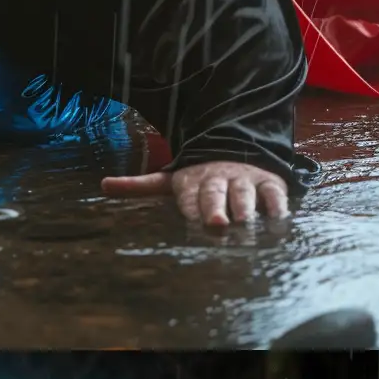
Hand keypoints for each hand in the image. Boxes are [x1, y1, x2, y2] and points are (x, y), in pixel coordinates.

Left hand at [101, 160, 292, 228]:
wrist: (236, 153)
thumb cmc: (200, 180)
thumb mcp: (169, 181)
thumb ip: (139, 186)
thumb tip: (102, 185)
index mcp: (192, 179)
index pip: (190, 194)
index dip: (192, 205)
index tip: (193, 219)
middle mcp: (218, 177)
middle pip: (215, 192)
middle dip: (215, 207)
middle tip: (217, 225)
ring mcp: (245, 179)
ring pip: (244, 192)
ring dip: (245, 207)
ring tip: (245, 223)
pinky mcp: (269, 183)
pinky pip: (274, 193)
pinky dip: (276, 205)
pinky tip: (276, 219)